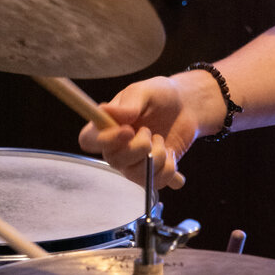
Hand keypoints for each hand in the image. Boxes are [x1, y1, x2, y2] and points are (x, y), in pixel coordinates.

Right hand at [78, 73, 205, 188]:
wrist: (186, 106)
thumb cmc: (160, 95)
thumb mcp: (146, 92)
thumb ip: (129, 103)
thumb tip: (107, 110)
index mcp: (107, 126)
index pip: (88, 140)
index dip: (105, 140)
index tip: (128, 131)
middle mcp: (116, 148)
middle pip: (115, 161)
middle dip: (140, 147)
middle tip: (150, 131)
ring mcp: (133, 163)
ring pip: (138, 175)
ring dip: (157, 156)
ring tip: (161, 140)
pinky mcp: (151, 173)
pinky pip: (157, 183)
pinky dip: (170, 168)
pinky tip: (171, 153)